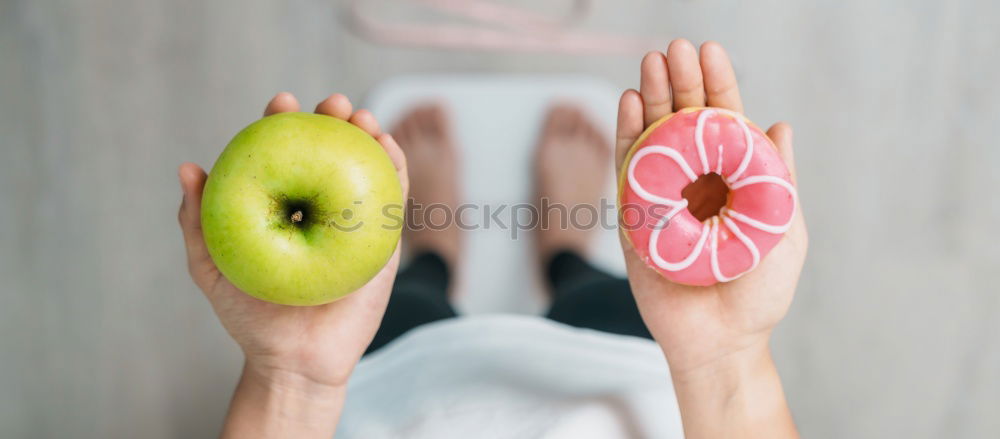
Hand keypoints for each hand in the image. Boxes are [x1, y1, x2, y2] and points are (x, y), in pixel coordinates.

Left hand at [177, 93, 407, 437]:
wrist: (291, 361)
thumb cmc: (248, 316)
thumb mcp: (211, 265)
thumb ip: (198, 219)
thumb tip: (188, 169)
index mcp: (281, 205)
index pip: (284, 153)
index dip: (283, 123)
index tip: (281, 103)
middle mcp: (318, 207)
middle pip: (329, 152)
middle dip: (333, 119)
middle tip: (332, 104)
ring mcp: (352, 222)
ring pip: (364, 168)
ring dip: (369, 135)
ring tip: (362, 116)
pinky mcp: (381, 242)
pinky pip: (392, 200)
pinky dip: (394, 168)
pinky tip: (386, 147)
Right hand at [616, 40, 804, 436]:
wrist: (719, 342)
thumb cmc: (758, 293)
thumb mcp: (784, 231)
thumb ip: (780, 179)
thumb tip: (780, 124)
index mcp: (732, 180)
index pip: (723, 121)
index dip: (717, 85)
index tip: (710, 52)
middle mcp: (695, 180)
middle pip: (685, 120)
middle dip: (680, 81)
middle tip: (673, 48)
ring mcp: (661, 196)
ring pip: (654, 137)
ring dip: (651, 98)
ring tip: (650, 64)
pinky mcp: (633, 217)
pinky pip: (627, 171)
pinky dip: (626, 136)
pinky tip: (630, 104)